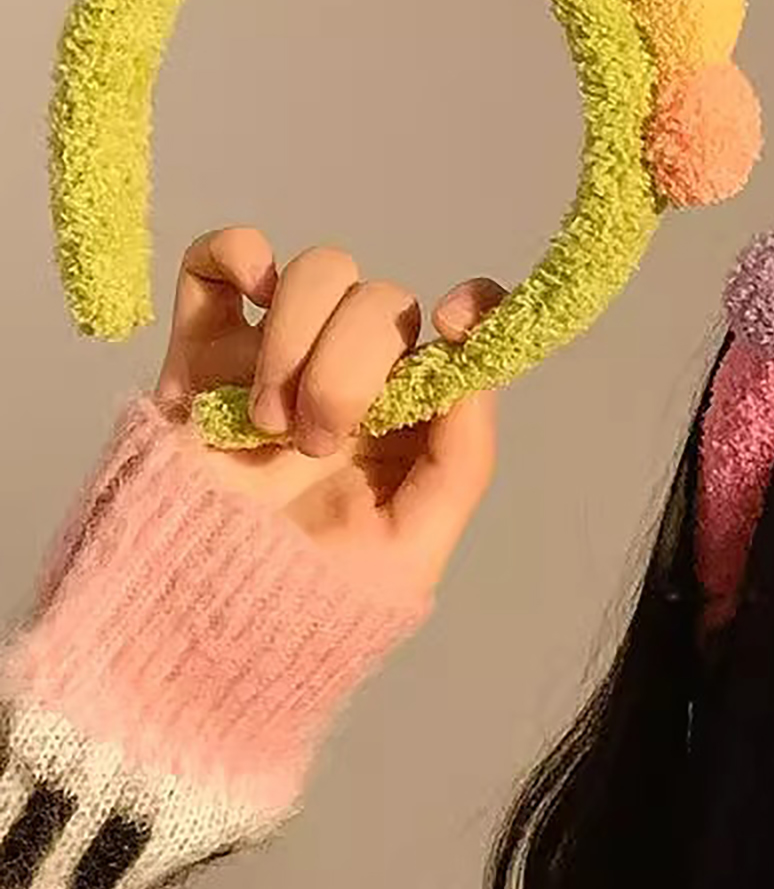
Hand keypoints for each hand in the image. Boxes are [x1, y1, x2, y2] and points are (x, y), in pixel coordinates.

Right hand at [155, 226, 502, 590]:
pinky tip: (246, 300)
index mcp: (414, 419)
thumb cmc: (302, 606)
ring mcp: (278, 358)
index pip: (466, 331)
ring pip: (318, 273)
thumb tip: (471, 372)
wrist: (183, 634)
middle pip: (381, 301)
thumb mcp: (408, 555)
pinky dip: (238, 254)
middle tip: (315, 444)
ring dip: (295, 339)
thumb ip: (459, 461)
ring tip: (265, 426)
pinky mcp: (201, 353)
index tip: (450, 323)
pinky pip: (222, 259)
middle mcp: (356, 378)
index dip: (475, 305)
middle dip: (352, 365)